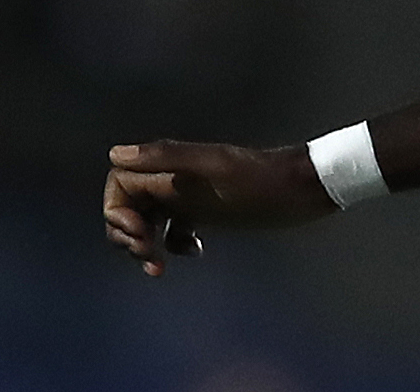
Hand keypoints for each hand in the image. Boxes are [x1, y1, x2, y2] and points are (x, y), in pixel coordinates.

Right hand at [103, 140, 337, 276]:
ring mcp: (190, 196)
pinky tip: (195, 251)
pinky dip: (171, 245)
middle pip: (127, 205)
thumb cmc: (262, 180)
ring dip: (144, 245)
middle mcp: (176, 178)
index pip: (120, 183)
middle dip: (127, 234)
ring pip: (146, 220)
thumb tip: (116, 153)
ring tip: (159, 267)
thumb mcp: (215, 168)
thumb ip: (167, 157)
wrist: (304, 190)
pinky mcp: (206, 212)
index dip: (117, 211)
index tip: (140, 233)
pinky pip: (172, 230)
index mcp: (172, 165)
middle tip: (149, 257)